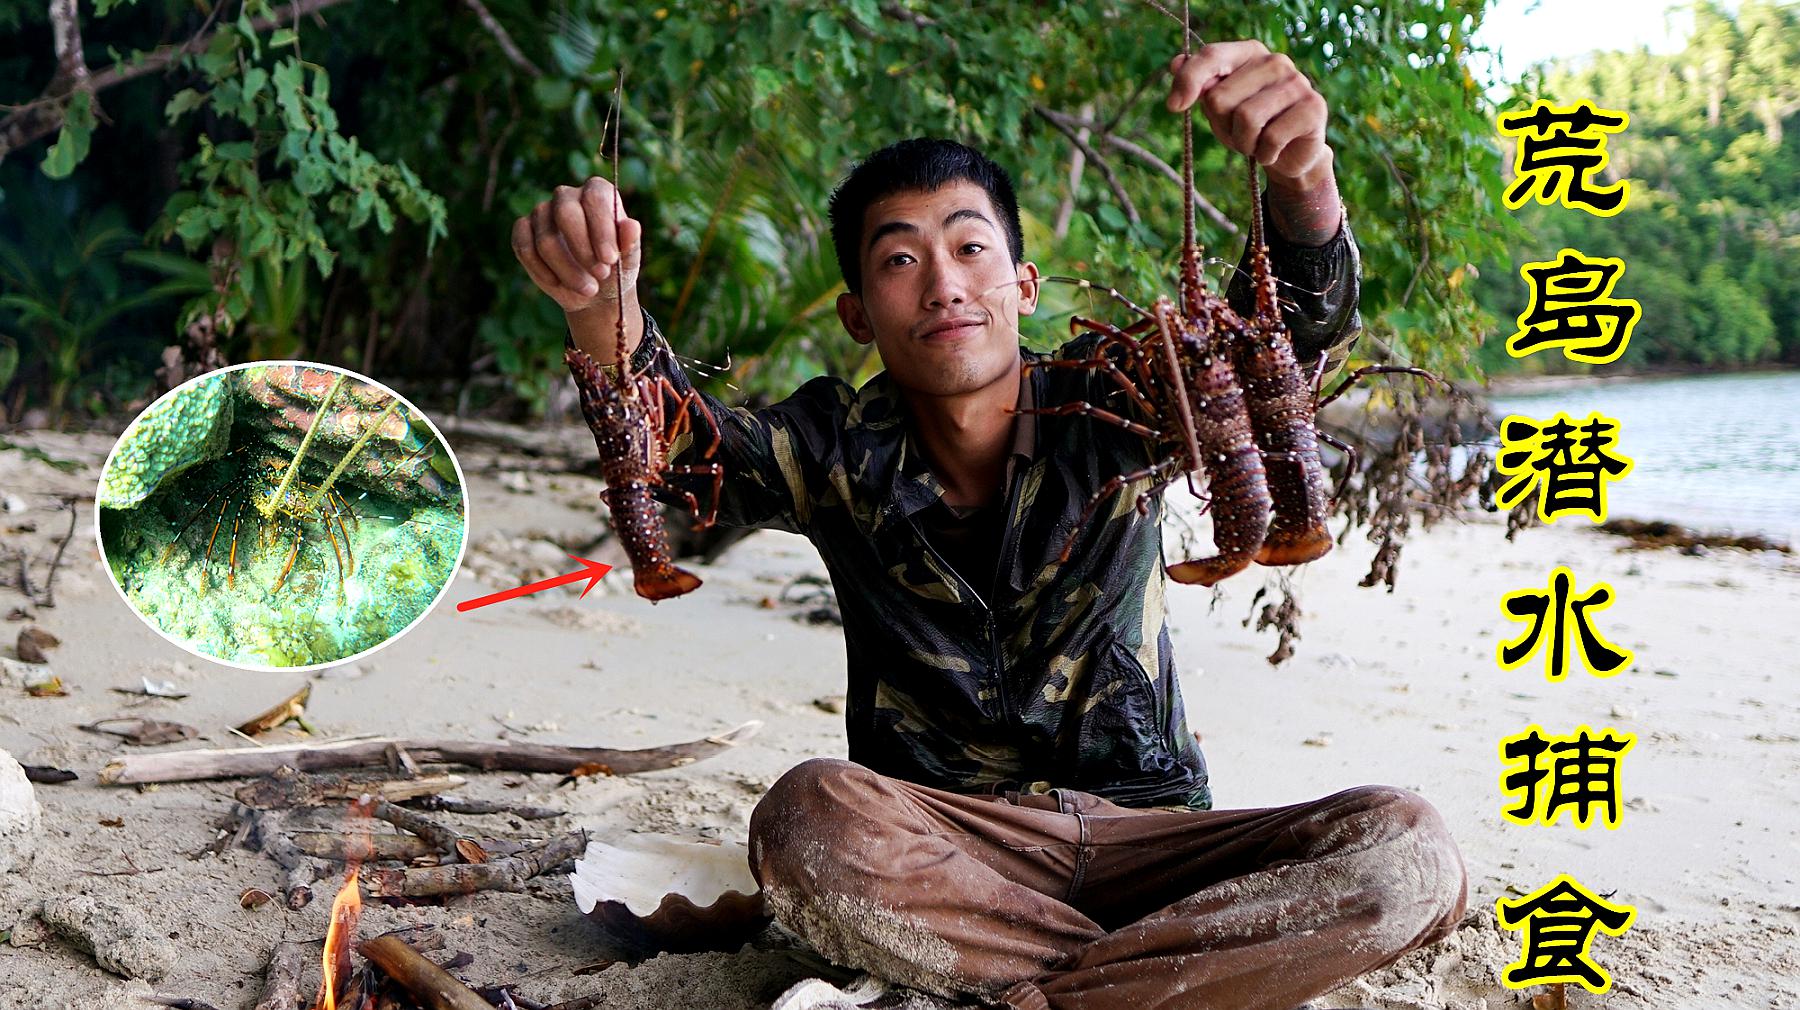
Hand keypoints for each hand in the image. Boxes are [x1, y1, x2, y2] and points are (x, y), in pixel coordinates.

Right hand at [511, 177, 643, 313]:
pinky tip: (558, 283)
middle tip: (600, 275)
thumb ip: (631, 242)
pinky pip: (524, 247)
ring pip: (545, 238)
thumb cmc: (615, 269)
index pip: (595, 198)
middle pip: (565, 213)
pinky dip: (541, 270)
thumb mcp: (629, 260)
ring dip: (567, 270)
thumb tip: (632, 226)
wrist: (594, 291)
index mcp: (597, 192)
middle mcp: (567, 196)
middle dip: (582, 250)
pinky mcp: (523, 230)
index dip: (602, 229)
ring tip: (588, 288)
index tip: (610, 259)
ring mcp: (542, 212)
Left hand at [1166, 41, 1341, 243]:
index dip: (1187, 81)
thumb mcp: (1219, 108)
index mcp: (1249, 53)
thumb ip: (1199, 86)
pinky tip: (1273, 151)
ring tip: (1257, 142)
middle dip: (1223, 125)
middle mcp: (1275, 61)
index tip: (1173, 106)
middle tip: (1241, 132)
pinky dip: (1264, 155)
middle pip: (1221, 97)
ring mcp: (1297, 83)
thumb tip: (1176, 62)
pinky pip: (1270, 139)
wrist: (1291, 155)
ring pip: (1246, 119)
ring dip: (1244, 143)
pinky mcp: (1313, 108)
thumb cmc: (1250, 127)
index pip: (1211, 56)